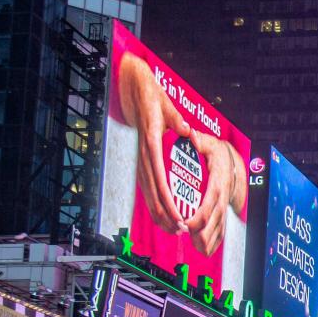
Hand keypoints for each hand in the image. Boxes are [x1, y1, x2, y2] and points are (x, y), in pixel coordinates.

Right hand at [117, 53, 188, 233]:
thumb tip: (185, 130)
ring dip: (159, 211)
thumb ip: (175, 119)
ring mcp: (140, 157)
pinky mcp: (141, 158)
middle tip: (178, 229)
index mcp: (150, 140)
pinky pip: (147, 183)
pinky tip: (162, 214)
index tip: (176, 213)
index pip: (158, 175)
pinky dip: (154, 200)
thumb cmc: (150, 95)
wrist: (131, 87)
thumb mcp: (165, 104)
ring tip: (172, 228)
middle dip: (165, 211)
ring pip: (147, 190)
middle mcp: (143, 152)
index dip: (166, 197)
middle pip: (152, 189)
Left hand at [185, 133, 245, 256]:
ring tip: (198, 250)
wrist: (233, 160)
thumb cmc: (217, 153)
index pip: (209, 204)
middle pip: (214, 220)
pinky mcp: (222, 212)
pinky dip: (214, 241)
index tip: (185, 222)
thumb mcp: (208, 143)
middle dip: (201, 232)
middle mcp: (223, 198)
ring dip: (208, 240)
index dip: (198, 216)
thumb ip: (200, 140)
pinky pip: (221, 229)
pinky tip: (205, 250)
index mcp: (218, 183)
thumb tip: (191, 134)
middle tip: (188, 237)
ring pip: (219, 228)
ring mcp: (224, 206)